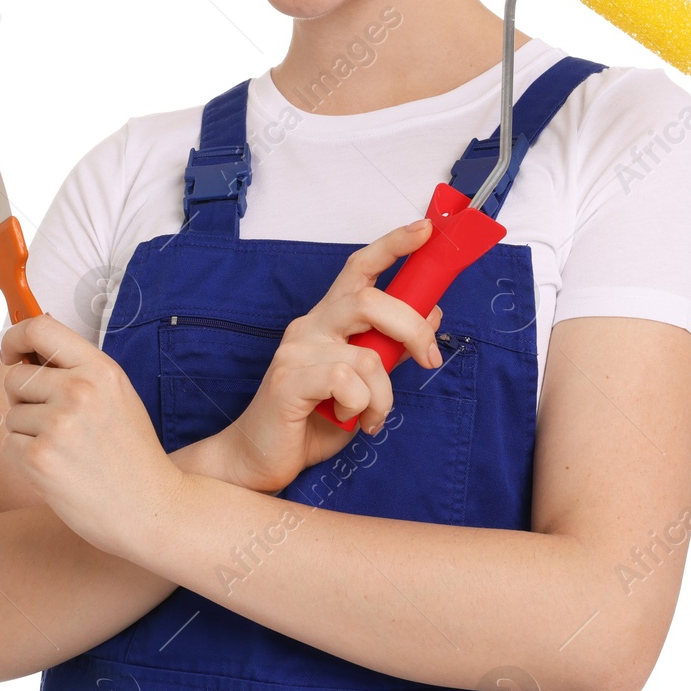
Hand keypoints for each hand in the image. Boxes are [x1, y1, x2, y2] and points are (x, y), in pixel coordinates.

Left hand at [0, 313, 186, 558]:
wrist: (151, 507)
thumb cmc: (132, 454)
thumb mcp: (117, 395)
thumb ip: (77, 371)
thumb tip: (24, 355)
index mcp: (100, 369)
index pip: (40, 328)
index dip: (15, 338)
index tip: (11, 353)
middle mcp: (79, 389)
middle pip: (15, 378)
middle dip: (24, 400)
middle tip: (56, 424)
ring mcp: (58, 423)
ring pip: (12, 416)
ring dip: (28, 434)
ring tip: (67, 451)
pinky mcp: (39, 457)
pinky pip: (9, 447)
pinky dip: (25, 460)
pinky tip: (58, 470)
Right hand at [221, 219, 444, 494]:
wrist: (259, 460)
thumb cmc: (312, 421)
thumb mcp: (365, 382)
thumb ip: (391, 348)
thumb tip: (431, 314)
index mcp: (328, 320)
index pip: (359, 268)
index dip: (393, 245)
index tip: (425, 230)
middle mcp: (310, 326)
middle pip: (370, 300)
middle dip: (412, 328)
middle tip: (430, 359)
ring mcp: (296, 350)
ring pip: (368, 354)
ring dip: (385, 395)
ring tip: (372, 417)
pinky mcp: (289, 379)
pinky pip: (348, 381)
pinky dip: (363, 406)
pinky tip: (351, 420)